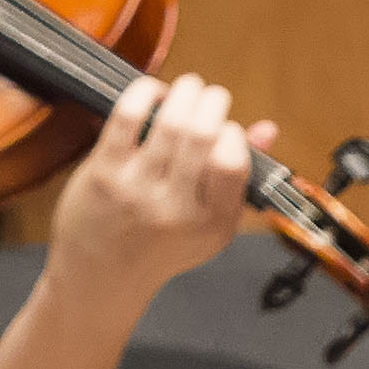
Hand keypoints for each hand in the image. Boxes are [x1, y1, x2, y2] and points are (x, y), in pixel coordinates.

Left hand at [45, 73, 265, 315]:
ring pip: (170, 121)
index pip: (232, 162)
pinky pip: (128, 117)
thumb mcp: (210, 226)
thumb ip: (239, 178)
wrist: (101, 279)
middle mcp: (176, 210)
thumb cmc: (159, 247)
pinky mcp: (104, 174)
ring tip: (186, 90)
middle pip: (203, 133)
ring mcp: (137, 191)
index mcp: (211, 223)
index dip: (232, 133)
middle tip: (208, 96)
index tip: (224, 130)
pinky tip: (151, 94)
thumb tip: (266, 129)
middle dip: (212, 100)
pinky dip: (144, 93)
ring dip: (184, 91)